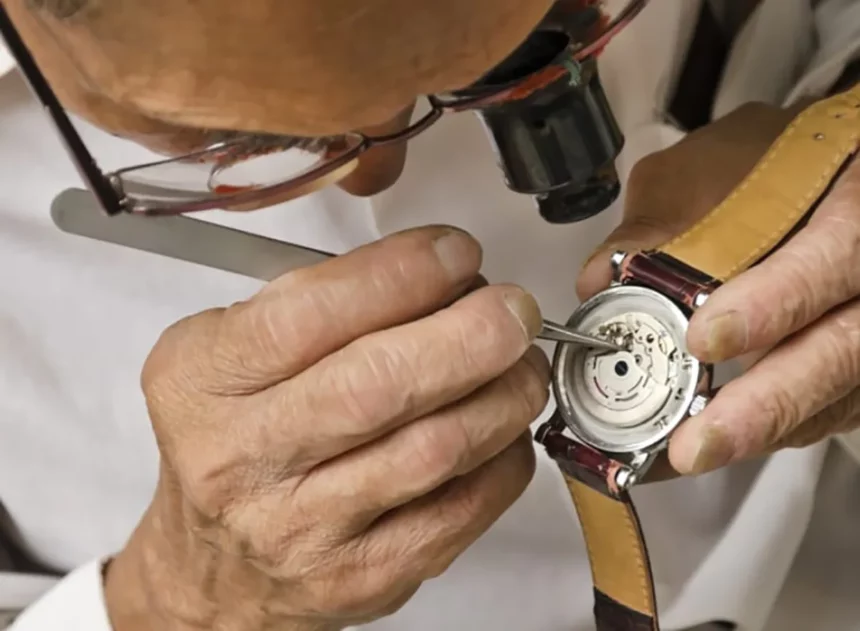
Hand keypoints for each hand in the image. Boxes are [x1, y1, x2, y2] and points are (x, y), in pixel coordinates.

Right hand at [104, 227, 548, 630]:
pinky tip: (502, 427)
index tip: (455, 255)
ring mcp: (305, 528)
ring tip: (520, 362)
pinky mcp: (361, 576)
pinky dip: (503, 456)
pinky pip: (462, 508)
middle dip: (471, 334)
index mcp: (205, 383)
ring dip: (502, 393)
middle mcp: (246, 459)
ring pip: (435, 449)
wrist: (210, 566)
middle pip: (380, 387)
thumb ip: (310, 302)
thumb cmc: (228, 442)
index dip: (401, 275)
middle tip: (512, 308)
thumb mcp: (225, 352)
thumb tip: (430, 271)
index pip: (309, 317)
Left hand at [578, 101, 859, 476]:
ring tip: (686, 456)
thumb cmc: (779, 164)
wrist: (834, 172)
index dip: (777, 301)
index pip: (834, 254)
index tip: (708, 339)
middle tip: (695, 441)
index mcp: (855, 202)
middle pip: (845, 350)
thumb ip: (658, 222)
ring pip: (839, 395)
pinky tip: (716, 442)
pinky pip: (831, 410)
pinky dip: (771, 431)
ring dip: (762, 432)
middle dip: (766, 404)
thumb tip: (598, 282)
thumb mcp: (715, 165)